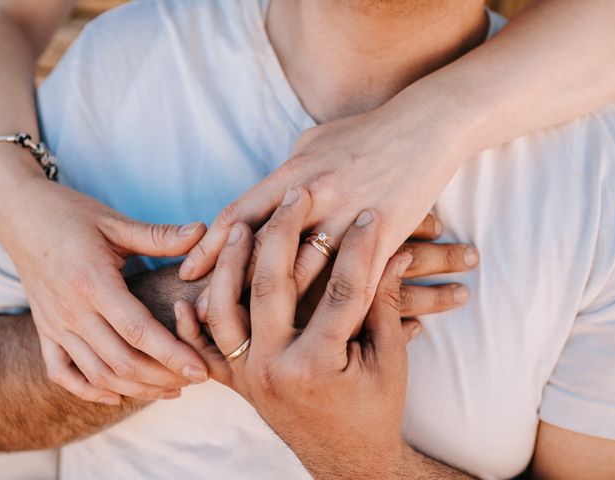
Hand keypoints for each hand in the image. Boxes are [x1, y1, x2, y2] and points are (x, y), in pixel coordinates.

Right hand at [0, 176, 207, 403]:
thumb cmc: (71, 215)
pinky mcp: (44, 331)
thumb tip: (204, 232)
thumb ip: (160, 235)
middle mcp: (71, 311)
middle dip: (163, 377)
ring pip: (97, 374)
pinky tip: (117, 395)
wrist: (21, 215)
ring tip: (170, 390)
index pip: (138, 331)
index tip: (201, 369)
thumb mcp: (116, 223)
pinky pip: (62, 373)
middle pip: (121, 361)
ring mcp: (54, 325)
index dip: (173, 354)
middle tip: (196, 379)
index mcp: (93, 283)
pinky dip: (88, 390)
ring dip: (136, 388)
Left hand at [175, 188, 448, 478]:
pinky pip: (207, 351)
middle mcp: (274, 369)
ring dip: (229, 265)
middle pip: (271, 286)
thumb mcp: (388, 360)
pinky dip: (194, 325)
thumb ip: (384, 303)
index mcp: (319, 364)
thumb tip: (394, 250)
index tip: (370, 214)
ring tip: (237, 228)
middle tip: (297, 195)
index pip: (340, 290)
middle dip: (283, 233)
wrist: (347, 460)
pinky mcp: (238, 384)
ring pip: (226, 310)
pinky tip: (191, 295)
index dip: (360, 248)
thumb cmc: (375, 410)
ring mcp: (248, 377)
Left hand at [179, 104, 461, 305]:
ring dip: (277, 307)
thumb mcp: (314, 141)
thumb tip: (267, 198)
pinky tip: (315, 331)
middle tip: (205, 314)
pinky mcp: (383, 237)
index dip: (209, 247)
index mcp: (293, 173)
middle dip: (229, 285)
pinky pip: (354, 280)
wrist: (427, 127)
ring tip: (254, 332)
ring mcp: (349, 218)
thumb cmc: (366, 131)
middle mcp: (314, 198)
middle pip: (261, 252)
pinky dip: (332, 308)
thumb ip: (286, 173)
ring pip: (304, 273)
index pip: (238, 215)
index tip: (187, 272)